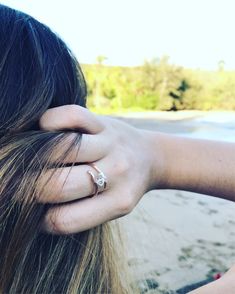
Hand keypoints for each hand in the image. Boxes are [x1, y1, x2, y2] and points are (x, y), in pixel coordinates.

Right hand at [39, 105, 163, 233]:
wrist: (151, 157)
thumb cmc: (123, 185)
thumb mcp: (112, 206)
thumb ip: (81, 209)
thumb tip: (37, 208)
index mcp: (118, 203)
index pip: (65, 220)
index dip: (41, 221)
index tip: (37, 214)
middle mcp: (117, 173)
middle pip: (59, 186)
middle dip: (30, 189)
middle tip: (23, 186)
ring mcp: (111, 145)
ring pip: (60, 150)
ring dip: (36, 156)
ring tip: (32, 161)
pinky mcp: (105, 123)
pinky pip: (72, 116)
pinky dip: (50, 122)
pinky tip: (46, 131)